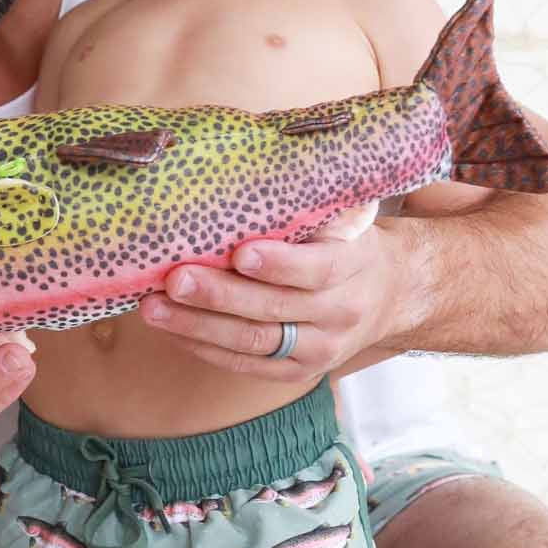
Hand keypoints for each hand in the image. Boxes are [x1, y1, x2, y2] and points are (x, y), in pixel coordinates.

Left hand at [137, 217, 398, 378]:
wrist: (392, 296)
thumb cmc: (350, 245)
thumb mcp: (346, 220)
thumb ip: (309, 206)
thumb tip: (244, 174)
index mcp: (354, 267)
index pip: (317, 270)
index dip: (278, 264)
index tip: (239, 253)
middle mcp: (340, 314)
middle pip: (274, 309)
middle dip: (219, 295)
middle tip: (175, 279)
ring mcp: (320, 350)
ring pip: (253, 342)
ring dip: (198, 326)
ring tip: (155, 308)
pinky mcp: (298, 373)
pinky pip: (245, 364)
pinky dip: (204, 348)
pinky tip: (172, 330)